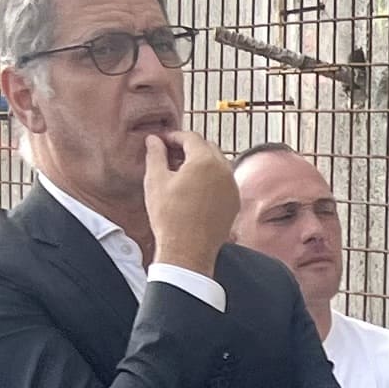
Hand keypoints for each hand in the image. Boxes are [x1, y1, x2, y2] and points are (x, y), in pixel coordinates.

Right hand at [144, 133, 241, 275]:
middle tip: (169, 154)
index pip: (191, 137)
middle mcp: (224, 171)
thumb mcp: (155, 181)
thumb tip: (154, 140)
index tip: (162, 141)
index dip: (174, 136)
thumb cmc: (170, 218)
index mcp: (205, 161)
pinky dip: (210, 178)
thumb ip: (155, 155)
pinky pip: (223, 181)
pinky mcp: (234, 202)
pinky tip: (193, 188)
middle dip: (188, 147)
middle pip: (207, 147)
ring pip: (217, 164)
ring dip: (200, 162)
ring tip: (180, 171)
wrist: (188, 251)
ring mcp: (232, 187)